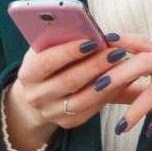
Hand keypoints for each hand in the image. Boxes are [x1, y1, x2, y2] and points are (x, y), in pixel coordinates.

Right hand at [4, 35, 141, 150]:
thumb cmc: (48, 63)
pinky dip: (110, 94)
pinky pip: (93, 109)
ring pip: (84, 99)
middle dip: (95, 65)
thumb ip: (59, 41)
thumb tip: (86, 27)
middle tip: (116, 52)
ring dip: (107, 82)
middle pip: (69, 81)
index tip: (92, 41)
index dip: (69, 51)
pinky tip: (124, 80)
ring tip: (123, 66)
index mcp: (27, 74)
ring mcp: (51, 113)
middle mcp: (36, 97)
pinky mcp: (68, 123)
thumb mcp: (46, 50)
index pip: (47, 62)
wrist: (40, 93)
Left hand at [100, 34, 151, 139]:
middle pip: (146, 60)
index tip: (100, 42)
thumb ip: (133, 89)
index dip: (122, 40)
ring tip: (122, 127)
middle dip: (120, 73)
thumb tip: (99, 91)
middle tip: (98, 87)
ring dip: (137, 109)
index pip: (142, 43)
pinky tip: (151, 132)